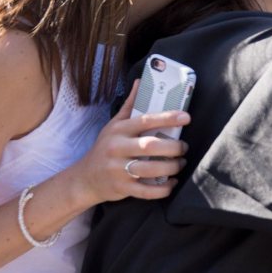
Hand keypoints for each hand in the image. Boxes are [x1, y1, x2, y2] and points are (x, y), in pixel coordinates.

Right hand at [69, 79, 190, 206]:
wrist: (85, 178)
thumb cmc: (105, 147)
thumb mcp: (114, 125)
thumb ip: (130, 105)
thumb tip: (141, 81)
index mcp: (119, 130)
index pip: (145, 120)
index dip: (167, 118)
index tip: (186, 117)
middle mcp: (117, 149)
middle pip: (150, 147)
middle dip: (173, 147)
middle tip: (184, 147)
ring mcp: (119, 170)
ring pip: (151, 169)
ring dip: (172, 167)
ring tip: (181, 163)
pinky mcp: (122, 188)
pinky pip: (147, 191)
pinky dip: (164, 189)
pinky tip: (173, 182)